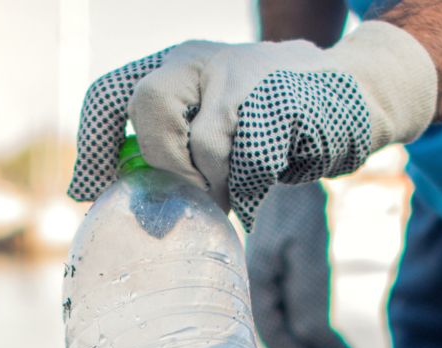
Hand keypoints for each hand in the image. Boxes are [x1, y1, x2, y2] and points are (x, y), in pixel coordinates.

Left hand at [66, 23, 435, 226]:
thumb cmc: (272, 119)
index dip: (93, 145)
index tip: (87, 193)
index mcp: (177, 63)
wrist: (354, 93)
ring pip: (203, 144)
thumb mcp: (213, 118)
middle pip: (148, 105)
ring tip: (230, 195)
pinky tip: (258, 193)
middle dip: (163, 163)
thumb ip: (171, 142)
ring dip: (215, 185)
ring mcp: (245, 74)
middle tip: (184, 195)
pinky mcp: (282, 101)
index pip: (111, 94)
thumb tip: (115, 194)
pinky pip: (248, 165)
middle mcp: (204, 58)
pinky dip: (249, 193)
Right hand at [247, 183, 348, 347]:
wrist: (292, 168)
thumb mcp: (307, 254)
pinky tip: (337, 345)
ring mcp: (271, 280)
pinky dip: (318, 331)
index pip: (274, 336)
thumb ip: (308, 301)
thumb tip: (315, 345)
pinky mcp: (286, 273)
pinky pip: (299, 311)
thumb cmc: (296, 207)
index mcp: (256, 285)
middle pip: (284, 336)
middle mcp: (259, 287)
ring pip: (294, 327)